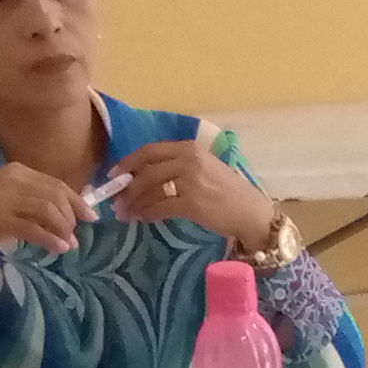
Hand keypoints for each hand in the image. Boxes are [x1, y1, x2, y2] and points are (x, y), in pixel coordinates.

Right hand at [0, 163, 85, 270]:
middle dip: (72, 215)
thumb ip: (33, 199)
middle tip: (76, 232)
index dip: (77, 200)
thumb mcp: (7, 198)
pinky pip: (35, 229)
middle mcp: (11, 180)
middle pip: (55, 195)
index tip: (91, 215)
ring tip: (69, 242)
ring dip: (63, 228)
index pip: (55, 183)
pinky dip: (51, 239)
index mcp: (15, 171)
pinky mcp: (0, 220)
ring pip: (48, 210)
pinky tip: (59, 248)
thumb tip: (68, 211)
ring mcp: (4, 199)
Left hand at [109, 138, 275, 248]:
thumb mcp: (206, 169)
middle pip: (146, 171)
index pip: (151, 150)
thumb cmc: (230, 193)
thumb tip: (144, 176)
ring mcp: (191, 181)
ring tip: (124, 213)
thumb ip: (179, 167)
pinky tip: (141, 219)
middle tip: (116, 200)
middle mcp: (190, 161)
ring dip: (134, 203)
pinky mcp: (192, 203)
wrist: (253, 213)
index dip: (128, 162)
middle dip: (127, 187)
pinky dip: (147, 214)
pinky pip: (160, 207)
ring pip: (150, 190)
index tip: (115, 174)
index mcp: (191, 149)